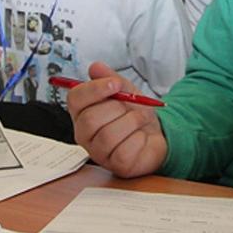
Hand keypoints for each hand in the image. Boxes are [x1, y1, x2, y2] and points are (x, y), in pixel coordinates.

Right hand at [66, 62, 166, 177]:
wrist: (158, 134)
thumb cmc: (135, 115)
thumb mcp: (126, 91)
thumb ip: (111, 79)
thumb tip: (96, 67)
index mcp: (82, 113)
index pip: (75, 99)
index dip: (94, 89)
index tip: (115, 84)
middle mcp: (85, 134)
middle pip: (90, 119)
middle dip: (116, 108)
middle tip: (130, 106)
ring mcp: (99, 152)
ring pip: (108, 135)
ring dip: (131, 121)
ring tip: (140, 120)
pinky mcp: (116, 165)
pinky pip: (124, 150)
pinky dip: (138, 138)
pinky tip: (141, 136)